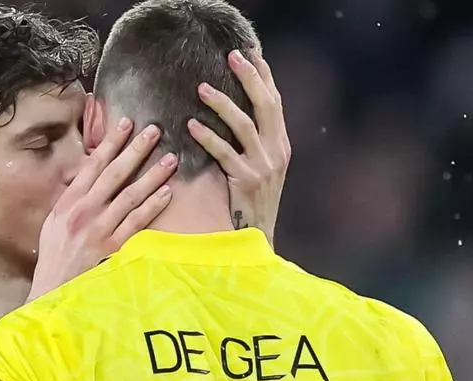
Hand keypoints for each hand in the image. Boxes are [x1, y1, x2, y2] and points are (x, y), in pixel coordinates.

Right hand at [28, 119, 176, 300]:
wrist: (51, 287)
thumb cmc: (54, 253)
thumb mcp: (54, 220)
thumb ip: (73, 197)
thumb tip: (90, 175)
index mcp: (69, 201)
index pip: (93, 164)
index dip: (111, 142)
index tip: (126, 123)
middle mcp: (84, 211)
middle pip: (115, 174)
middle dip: (135, 150)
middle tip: (154, 131)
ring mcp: (99, 228)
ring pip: (130, 195)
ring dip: (152, 176)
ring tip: (170, 159)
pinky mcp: (112, 247)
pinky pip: (137, 223)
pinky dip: (152, 207)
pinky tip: (167, 193)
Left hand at [188, 49, 290, 246]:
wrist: (258, 235)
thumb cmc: (253, 200)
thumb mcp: (262, 166)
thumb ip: (255, 140)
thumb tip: (237, 111)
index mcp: (281, 144)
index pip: (275, 102)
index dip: (265, 76)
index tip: (251, 53)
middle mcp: (277, 151)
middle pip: (265, 105)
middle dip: (249, 78)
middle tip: (232, 56)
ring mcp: (263, 166)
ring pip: (244, 125)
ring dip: (222, 104)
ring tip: (201, 88)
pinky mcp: (245, 181)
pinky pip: (224, 153)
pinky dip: (207, 137)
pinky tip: (191, 125)